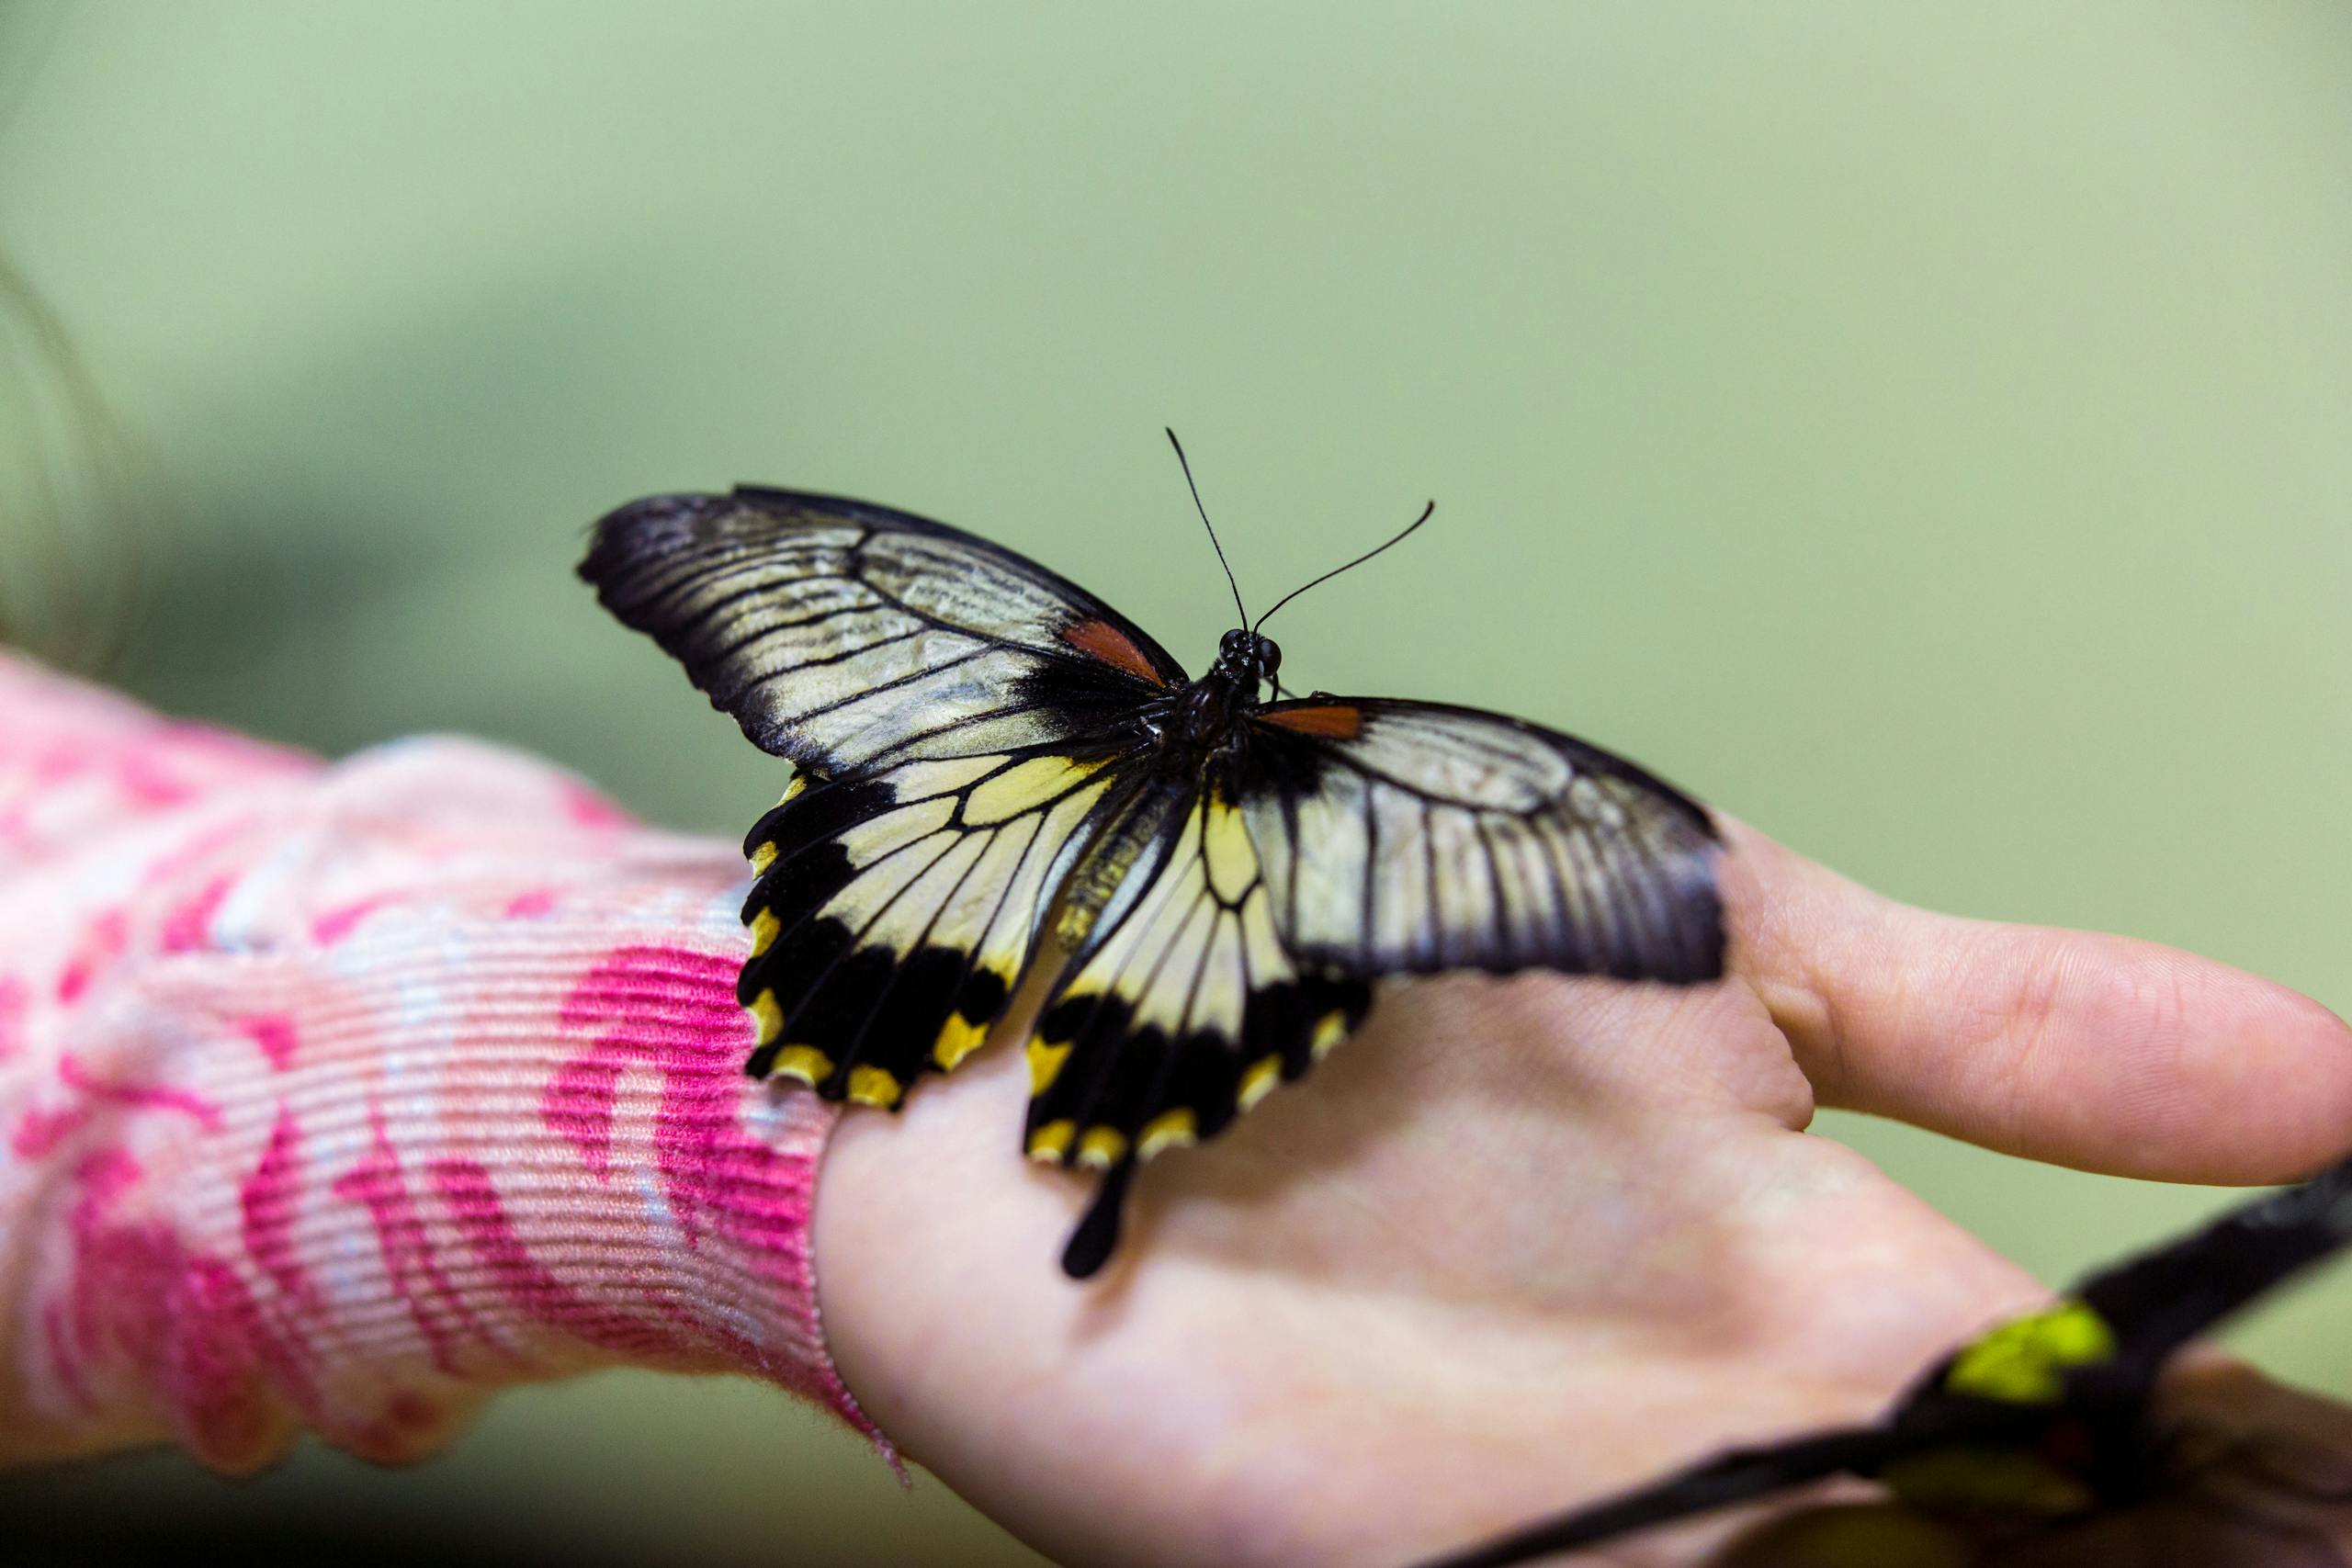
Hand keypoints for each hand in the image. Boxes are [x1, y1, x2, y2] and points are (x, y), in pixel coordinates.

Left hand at [811, 819, 2351, 1566]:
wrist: (1078, 964)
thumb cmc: (1398, 926)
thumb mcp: (1740, 937)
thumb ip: (2011, 1022)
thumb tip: (2351, 1080)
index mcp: (1831, 1326)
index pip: (2087, 1464)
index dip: (2238, 1504)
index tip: (2317, 1512)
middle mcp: (1708, 1473)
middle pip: (1943, 1567)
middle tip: (2215, 1564)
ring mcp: (1529, 1536)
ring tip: (1928, 1545)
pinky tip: (1723, 1558)